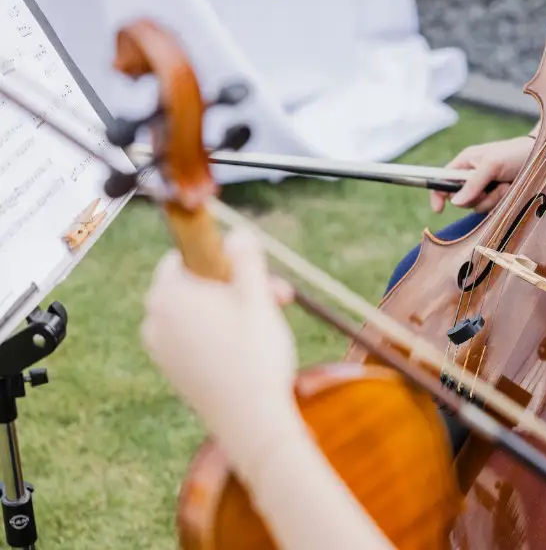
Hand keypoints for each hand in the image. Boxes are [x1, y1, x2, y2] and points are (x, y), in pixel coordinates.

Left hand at [141, 228, 298, 475]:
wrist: (251, 423)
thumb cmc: (255, 357)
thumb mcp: (257, 298)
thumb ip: (246, 259)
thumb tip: (238, 233)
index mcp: (168, 295)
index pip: (184, 255)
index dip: (223, 257)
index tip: (255, 271)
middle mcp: (155, 319)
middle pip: (195, 284)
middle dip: (237, 285)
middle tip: (279, 297)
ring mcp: (162, 348)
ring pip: (198, 312)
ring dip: (234, 309)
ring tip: (272, 323)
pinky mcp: (174, 371)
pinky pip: (195, 337)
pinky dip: (221, 334)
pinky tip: (252, 347)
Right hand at [430, 135, 533, 213]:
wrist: (542, 159)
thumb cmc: (514, 154)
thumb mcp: (492, 165)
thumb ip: (472, 183)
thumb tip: (454, 202)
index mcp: (465, 163)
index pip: (443, 180)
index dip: (438, 194)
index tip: (439, 209)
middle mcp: (472, 177)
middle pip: (461, 200)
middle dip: (476, 197)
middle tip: (489, 187)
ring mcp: (485, 189)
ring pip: (478, 207)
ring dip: (492, 199)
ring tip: (505, 185)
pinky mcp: (498, 198)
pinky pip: (492, 209)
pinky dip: (501, 203)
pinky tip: (510, 191)